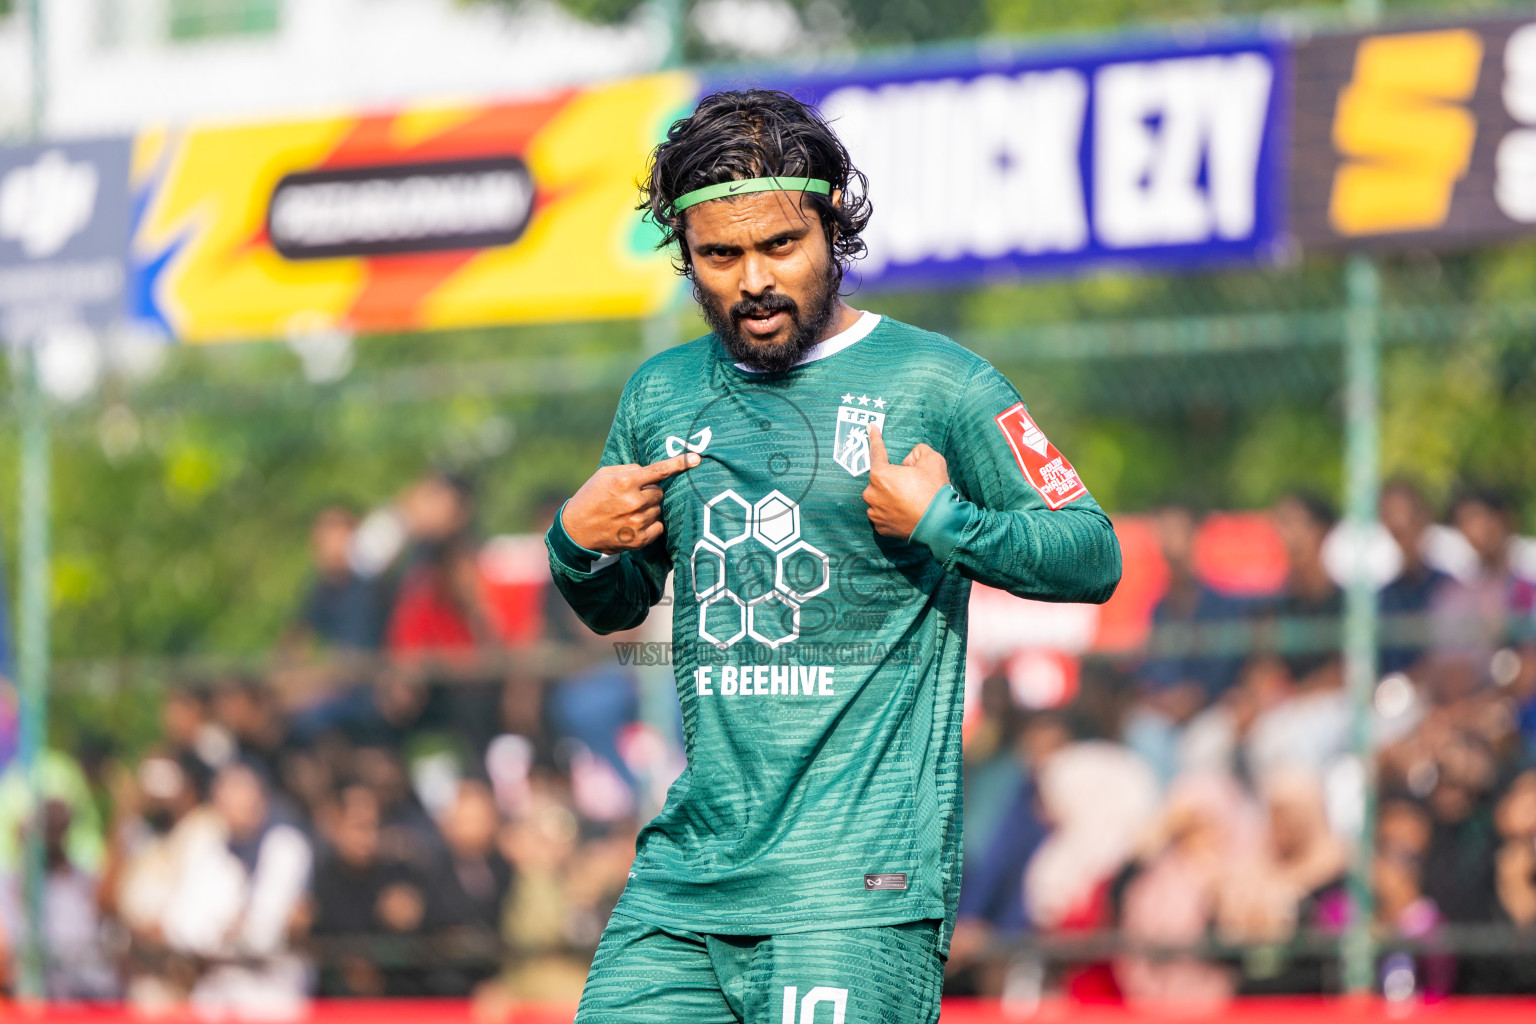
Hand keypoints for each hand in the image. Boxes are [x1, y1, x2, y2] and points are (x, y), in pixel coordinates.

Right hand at [561, 452, 699, 553]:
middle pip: (660, 492)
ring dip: (648, 508)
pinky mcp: (640, 539)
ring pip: (658, 509)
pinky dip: (650, 524)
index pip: (658, 470)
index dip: (679, 463)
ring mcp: (638, 522)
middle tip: (631, 498)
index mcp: (625, 482)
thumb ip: (628, 469)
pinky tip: (632, 524)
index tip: (696, 459)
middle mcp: (634, 502)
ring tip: (627, 512)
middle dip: (649, 492)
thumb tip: (648, 470)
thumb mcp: (603, 476)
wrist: (576, 533)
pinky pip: (659, 526)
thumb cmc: (590, 498)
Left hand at [862, 424, 948, 538]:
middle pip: (880, 479)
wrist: (939, 524)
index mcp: (880, 475)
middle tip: (913, 484)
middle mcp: (872, 494)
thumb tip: (910, 460)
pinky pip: (883, 514)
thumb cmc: (934, 491)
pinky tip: (907, 512)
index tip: (870, 427)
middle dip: (893, 478)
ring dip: (891, 496)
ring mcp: (874, 513)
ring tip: (912, 501)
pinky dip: (892, 512)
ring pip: (880, 498)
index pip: (876, 452)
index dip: (874, 437)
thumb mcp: (932, 460)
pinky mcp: (880, 528)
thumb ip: (918, 451)